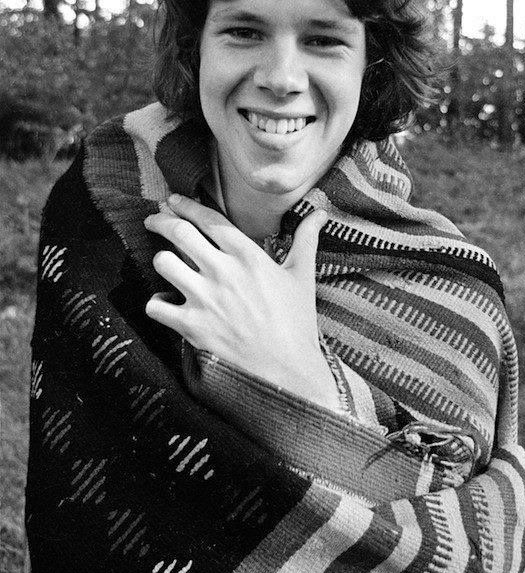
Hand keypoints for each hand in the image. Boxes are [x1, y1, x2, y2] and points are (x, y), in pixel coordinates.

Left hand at [143, 196, 340, 408]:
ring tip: (166, 264)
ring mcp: (205, 299)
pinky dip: (156, 303)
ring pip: (163, 263)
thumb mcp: (303, 277)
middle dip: (161, 220)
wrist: (288, 372)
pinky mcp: (191, 327)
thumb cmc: (297, 324)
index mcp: (248, 256)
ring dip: (162, 260)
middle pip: (178, 232)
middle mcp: (223, 272)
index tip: (173, 200)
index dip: (186, 205)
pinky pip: (155, 305)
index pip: (209, 219)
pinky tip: (164, 303)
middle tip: (154, 219)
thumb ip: (306, 240)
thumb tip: (321, 213)